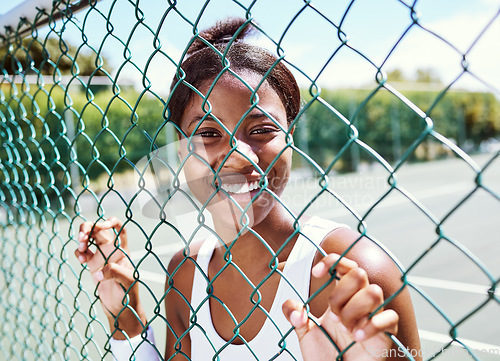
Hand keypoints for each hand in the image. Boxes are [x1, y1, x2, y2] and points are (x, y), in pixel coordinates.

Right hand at [75, 217, 146, 338]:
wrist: (121, 309)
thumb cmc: (129, 294)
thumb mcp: (127, 282)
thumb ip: (115, 273)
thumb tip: (99, 271)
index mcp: (122, 250)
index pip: (119, 228)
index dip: (111, 222)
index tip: (102, 225)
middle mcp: (111, 250)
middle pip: (99, 229)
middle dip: (89, 228)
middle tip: (82, 237)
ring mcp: (101, 257)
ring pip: (89, 238)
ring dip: (82, 238)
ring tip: (81, 246)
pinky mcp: (92, 265)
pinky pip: (83, 252)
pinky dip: (78, 252)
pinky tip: (81, 259)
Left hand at [282, 254, 397, 360]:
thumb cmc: (326, 357)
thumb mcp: (305, 333)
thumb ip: (295, 315)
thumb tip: (293, 307)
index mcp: (342, 296)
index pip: (345, 265)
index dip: (333, 261)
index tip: (316, 273)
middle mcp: (360, 301)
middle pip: (359, 273)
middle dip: (341, 293)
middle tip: (334, 317)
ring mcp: (375, 315)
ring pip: (374, 292)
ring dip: (354, 309)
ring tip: (346, 329)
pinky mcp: (387, 333)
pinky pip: (390, 317)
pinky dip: (372, 325)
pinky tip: (358, 337)